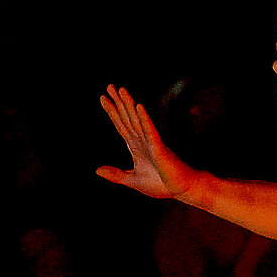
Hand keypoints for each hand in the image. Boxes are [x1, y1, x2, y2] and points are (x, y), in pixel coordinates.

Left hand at [96, 85, 197, 199]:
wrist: (180, 190)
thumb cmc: (161, 184)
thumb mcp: (133, 180)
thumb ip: (116, 175)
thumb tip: (97, 170)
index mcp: (135, 146)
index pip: (121, 125)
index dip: (112, 112)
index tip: (103, 98)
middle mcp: (142, 140)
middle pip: (127, 118)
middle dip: (118, 102)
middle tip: (110, 86)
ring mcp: (151, 142)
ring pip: (137, 120)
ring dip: (129, 105)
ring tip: (121, 90)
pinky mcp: (159, 148)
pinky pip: (150, 131)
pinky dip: (144, 119)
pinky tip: (139, 107)